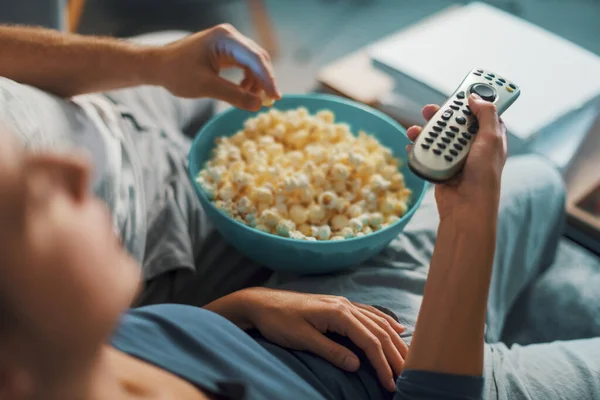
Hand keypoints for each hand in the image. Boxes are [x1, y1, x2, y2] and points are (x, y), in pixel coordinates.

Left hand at [152, 24, 280, 110]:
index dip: (268, 79)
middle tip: (268, 103)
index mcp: (225, 38)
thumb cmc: (177, 73)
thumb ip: (234, 96)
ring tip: (250, 100)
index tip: (275, 98)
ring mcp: (229, 42)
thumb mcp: (206, 87)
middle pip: (258, 59)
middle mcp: (230, 36)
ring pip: (254, 63)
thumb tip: (258, 106)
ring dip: (256, 82)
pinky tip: (243, 92)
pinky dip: (248, 80)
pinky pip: (245, 65)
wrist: (158, 66)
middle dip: (264, 81)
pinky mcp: (226, 51)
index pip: (255, 58)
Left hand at [209, 287, 407, 391]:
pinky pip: (368, 314)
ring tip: (408, 358)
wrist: (262, 303)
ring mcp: (343, 304)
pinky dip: (385, 323)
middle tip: (409, 376)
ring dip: (394, 340)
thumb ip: (330, 351)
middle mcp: (345, 305)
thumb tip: (357, 365)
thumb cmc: (279, 321)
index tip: (391, 384)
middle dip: (395, 354)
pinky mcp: (338, 306)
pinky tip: (395, 329)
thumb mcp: (302, 339)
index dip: (383, 364)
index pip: (369, 341)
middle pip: (379, 331)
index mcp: (338, 313)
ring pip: (377, 322)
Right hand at [406, 94, 506, 219]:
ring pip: (438, 135)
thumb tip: (475, 97)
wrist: (466, 207)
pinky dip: (418, 146)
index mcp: (489, 137)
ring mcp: (454, 156)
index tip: (464, 88)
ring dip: (426, 130)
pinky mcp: (439, 166)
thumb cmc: (484, 176)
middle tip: (431, 109)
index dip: (474, 99)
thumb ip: (486, 115)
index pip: (481, 112)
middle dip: (443, 114)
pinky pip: (426, 151)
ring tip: (416, 128)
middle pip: (455, 121)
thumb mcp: (491, 140)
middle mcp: (472, 145)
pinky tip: (412, 143)